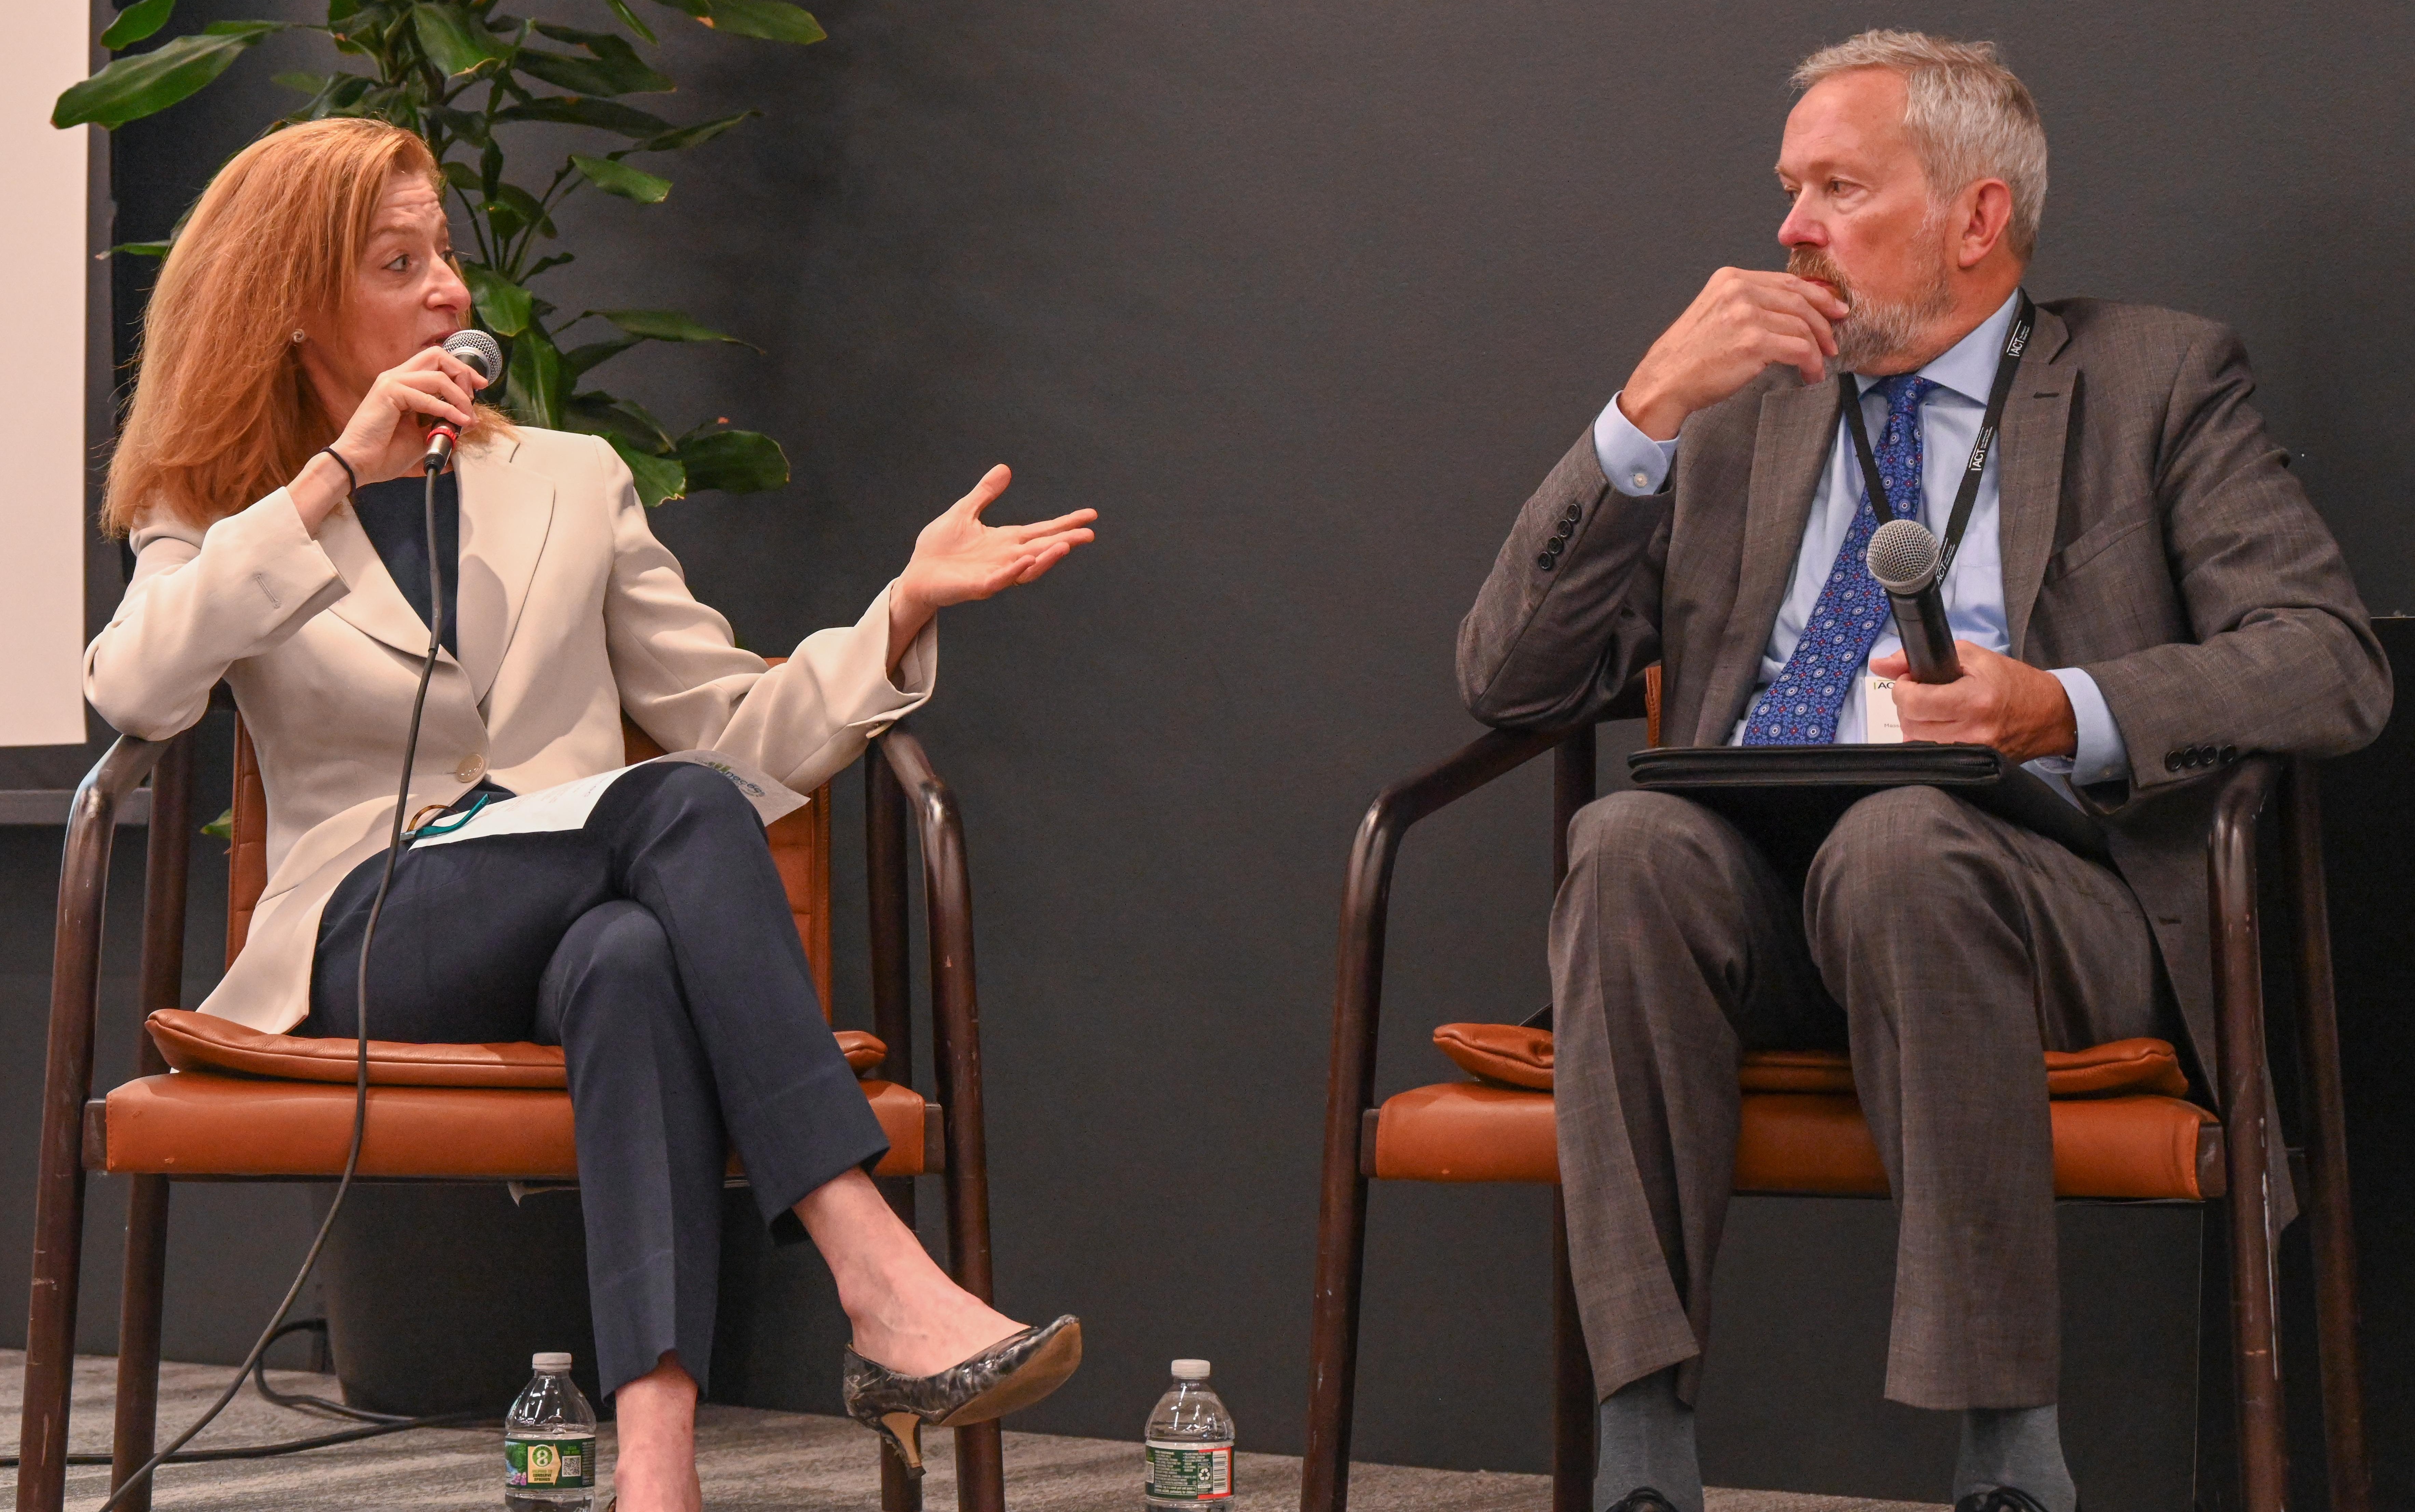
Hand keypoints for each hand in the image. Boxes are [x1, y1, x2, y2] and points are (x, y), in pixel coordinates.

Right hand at [329, 345, 489, 486]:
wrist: (359, 464)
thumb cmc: (385, 452)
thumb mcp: (424, 435)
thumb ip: (443, 423)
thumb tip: (469, 420)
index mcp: (404, 383)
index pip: (437, 362)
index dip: (461, 371)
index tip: (480, 386)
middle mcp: (397, 377)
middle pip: (437, 356)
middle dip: (463, 373)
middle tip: (474, 396)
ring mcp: (391, 382)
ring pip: (437, 375)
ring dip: (459, 397)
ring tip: (466, 418)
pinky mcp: (388, 393)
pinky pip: (426, 396)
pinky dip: (446, 409)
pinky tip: (458, 422)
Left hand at [886, 465, 1096, 668]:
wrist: (917, 574)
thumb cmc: (939, 547)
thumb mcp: (964, 512)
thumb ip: (985, 494)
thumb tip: (1005, 468)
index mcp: (1005, 540)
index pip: (1042, 530)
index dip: (1065, 523)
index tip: (1089, 515)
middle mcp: (1006, 558)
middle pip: (1043, 548)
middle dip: (1066, 541)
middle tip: (1089, 533)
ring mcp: (994, 573)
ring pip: (1028, 567)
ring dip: (1047, 557)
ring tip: (1065, 545)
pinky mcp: (977, 586)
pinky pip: (1000, 580)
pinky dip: (1014, 572)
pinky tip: (1027, 560)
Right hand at [1618, 269, 1848, 439]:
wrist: (1665, 382)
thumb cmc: (1690, 357)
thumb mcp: (1716, 313)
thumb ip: (1748, 304)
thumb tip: (1791, 311)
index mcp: (1731, 279)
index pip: (1786, 282)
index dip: (1816, 296)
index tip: (1833, 309)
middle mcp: (1739, 290)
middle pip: (1800, 301)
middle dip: (1824, 322)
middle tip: (1833, 340)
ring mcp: (1746, 315)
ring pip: (1802, 325)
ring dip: (1817, 349)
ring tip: (1818, 364)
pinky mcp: (1753, 342)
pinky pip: (1799, 348)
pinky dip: (1811, 363)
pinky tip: (1809, 374)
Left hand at [1870, 643, 2076, 761]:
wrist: (2050, 714)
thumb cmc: (2011, 681)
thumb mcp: (1972, 657)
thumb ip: (1924, 657)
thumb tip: (1879, 663)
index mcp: (1974, 699)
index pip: (1913, 701)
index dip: (1902, 689)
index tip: (1910, 681)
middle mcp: (1973, 731)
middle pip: (1910, 724)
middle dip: (1906, 706)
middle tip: (1920, 694)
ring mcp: (1973, 753)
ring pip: (1916, 743)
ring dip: (1915, 724)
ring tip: (1931, 711)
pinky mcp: (1974, 765)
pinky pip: (1933, 757)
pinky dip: (1927, 741)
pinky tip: (1940, 728)